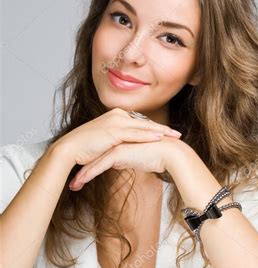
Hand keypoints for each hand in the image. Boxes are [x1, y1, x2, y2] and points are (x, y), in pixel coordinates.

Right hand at [52, 107, 181, 169]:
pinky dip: (149, 136)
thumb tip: (127, 151)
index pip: (140, 123)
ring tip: (175, 137)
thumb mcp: (106, 143)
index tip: (168, 133)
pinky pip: (135, 134)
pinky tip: (160, 138)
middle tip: (178, 134)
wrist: (69, 149)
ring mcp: (116, 122)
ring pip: (144, 127)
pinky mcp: (114, 131)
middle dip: (163, 129)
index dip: (155, 128)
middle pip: (146, 123)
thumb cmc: (85, 149)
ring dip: (161, 132)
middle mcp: (117, 115)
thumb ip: (118, 143)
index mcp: (116, 116)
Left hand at [68, 136, 182, 189]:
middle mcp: (116, 139)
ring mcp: (116, 144)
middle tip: (73, 183)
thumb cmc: (159, 157)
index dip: (91, 164)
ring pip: (94, 161)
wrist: (171, 155)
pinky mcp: (117, 152)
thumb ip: (124, 158)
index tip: (82, 175)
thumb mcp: (137, 158)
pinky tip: (80, 183)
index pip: (102, 152)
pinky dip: (88, 174)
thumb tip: (115, 164)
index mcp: (121, 139)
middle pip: (95, 156)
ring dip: (82, 175)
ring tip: (73, 186)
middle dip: (83, 170)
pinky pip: (99, 165)